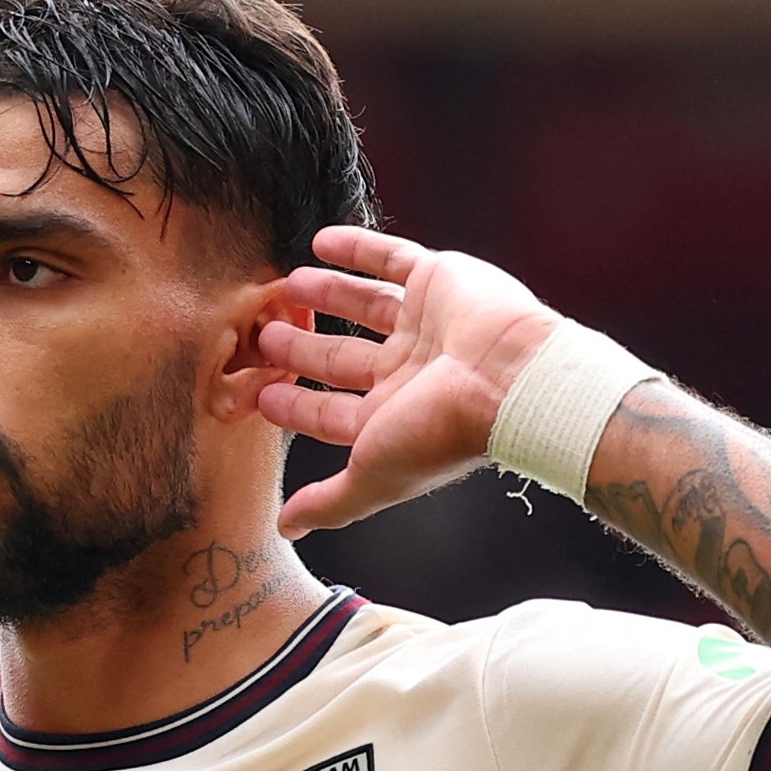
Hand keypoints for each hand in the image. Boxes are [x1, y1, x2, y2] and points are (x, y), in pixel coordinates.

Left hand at [257, 225, 563, 538]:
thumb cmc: (443, 433)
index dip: (297, 404)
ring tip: (286, 285)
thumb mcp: (373, 474)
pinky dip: (358, 249)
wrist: (510, 380)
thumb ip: (330, 501)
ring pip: (365, 306)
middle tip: (262, 334)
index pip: (334, 412)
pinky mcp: (440, 280)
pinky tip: (321, 242)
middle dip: (302, 348)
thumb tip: (284, 529)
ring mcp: (425, 324)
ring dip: (326, 295)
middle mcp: (410, 371)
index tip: (260, 393)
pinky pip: (393, 258)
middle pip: (343, 356)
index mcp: (396, 416)